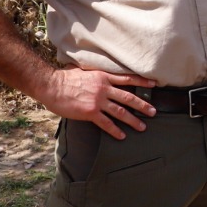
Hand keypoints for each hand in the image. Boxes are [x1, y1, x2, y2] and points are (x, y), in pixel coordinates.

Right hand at [36, 67, 155, 138]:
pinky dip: (115, 130)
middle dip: (143, 105)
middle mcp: (104, 88)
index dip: (142, 81)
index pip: (127, 79)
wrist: (52, 86)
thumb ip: (96, 75)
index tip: (154, 84)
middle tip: (154, 112)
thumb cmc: (65, 78)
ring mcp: (98, 101)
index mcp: (103, 77)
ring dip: (133, 120)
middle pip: (128, 97)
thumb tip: (101, 75)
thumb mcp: (85, 71)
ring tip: (142, 126)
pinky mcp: (90, 112)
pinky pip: (106, 123)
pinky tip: (122, 136)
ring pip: (120, 112)